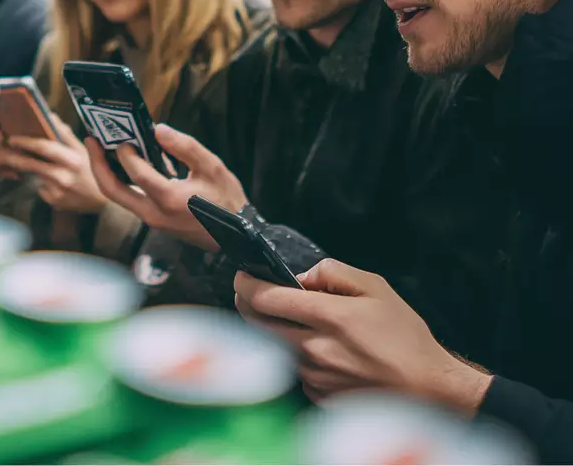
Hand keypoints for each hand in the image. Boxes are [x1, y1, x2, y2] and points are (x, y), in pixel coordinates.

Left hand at [0, 113, 106, 212]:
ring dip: (13, 168)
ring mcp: (58, 191)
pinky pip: (37, 188)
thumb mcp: (82, 150)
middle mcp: (65, 175)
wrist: (103, 202)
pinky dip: (29, 180)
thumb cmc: (92, 170)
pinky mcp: (54, 202)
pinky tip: (20, 176)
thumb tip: (50, 116)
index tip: (12, 137)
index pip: (45, 147)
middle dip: (11, 155)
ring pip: (30, 176)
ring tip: (1, 160)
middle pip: (31, 163)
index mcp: (73, 157)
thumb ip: (65, 135)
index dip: (26, 141)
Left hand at [86, 124, 247, 251]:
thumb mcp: (212, 167)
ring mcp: (152, 221)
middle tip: (91, 140)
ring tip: (99, 149)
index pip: (137, 174)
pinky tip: (122, 163)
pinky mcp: (153, 221)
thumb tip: (157, 129)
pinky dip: (120, 181)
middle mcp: (155, 214)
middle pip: (112, 191)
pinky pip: (128, 200)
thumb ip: (184, 146)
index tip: (123, 137)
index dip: (126, 153)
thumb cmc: (227, 201)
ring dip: (105, 173)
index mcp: (170, 200)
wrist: (236, 236)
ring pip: (117, 197)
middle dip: (97, 164)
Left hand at [234, 259, 492, 413]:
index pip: (267, 298)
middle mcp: (316, 348)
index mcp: (329, 317)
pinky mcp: (319, 397)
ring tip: (284, 318)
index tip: (241, 276)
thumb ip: (333, 273)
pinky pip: (292, 370)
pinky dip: (292, 356)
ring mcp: (315, 376)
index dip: (246, 283)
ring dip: (270, 331)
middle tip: (248, 293)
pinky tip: (311, 348)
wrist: (429, 389)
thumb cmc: (405, 337)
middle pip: (258, 324)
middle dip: (246, 304)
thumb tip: (301, 276)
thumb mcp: (375, 287)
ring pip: (273, 347)